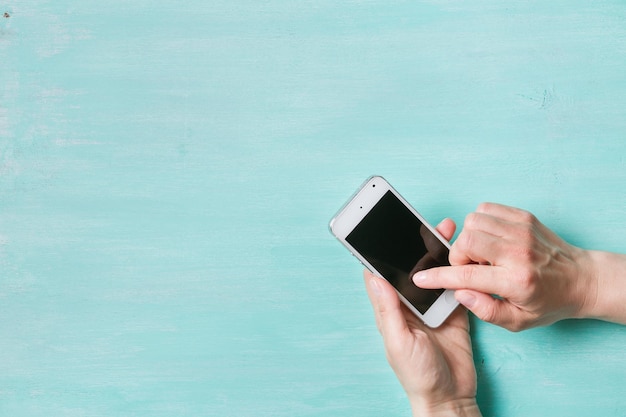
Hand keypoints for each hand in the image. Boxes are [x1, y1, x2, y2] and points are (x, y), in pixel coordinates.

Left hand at [364, 219, 480, 416]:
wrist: (450, 397)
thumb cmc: (418, 374)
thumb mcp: (398, 341)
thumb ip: (388, 309)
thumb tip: (374, 277)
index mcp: (391, 310)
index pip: (381, 275)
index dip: (380, 252)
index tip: (381, 230)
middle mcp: (409, 304)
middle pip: (410, 268)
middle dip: (415, 245)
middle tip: (423, 222)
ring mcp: (432, 307)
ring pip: (434, 273)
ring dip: (438, 253)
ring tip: (445, 230)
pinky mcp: (454, 311)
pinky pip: (455, 286)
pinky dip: (459, 271)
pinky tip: (463, 255)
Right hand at [413, 203, 595, 330]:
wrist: (581, 279)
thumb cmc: (549, 302)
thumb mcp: (518, 321)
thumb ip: (486, 310)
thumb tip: (460, 292)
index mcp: (515, 281)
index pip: (466, 275)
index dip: (438, 277)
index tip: (420, 278)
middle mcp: (518, 252)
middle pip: (466, 241)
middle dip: (459, 255)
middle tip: (471, 267)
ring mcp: (521, 230)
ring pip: (473, 222)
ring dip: (470, 239)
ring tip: (484, 254)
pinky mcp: (523, 217)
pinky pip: (484, 209)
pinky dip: (480, 224)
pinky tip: (491, 239)